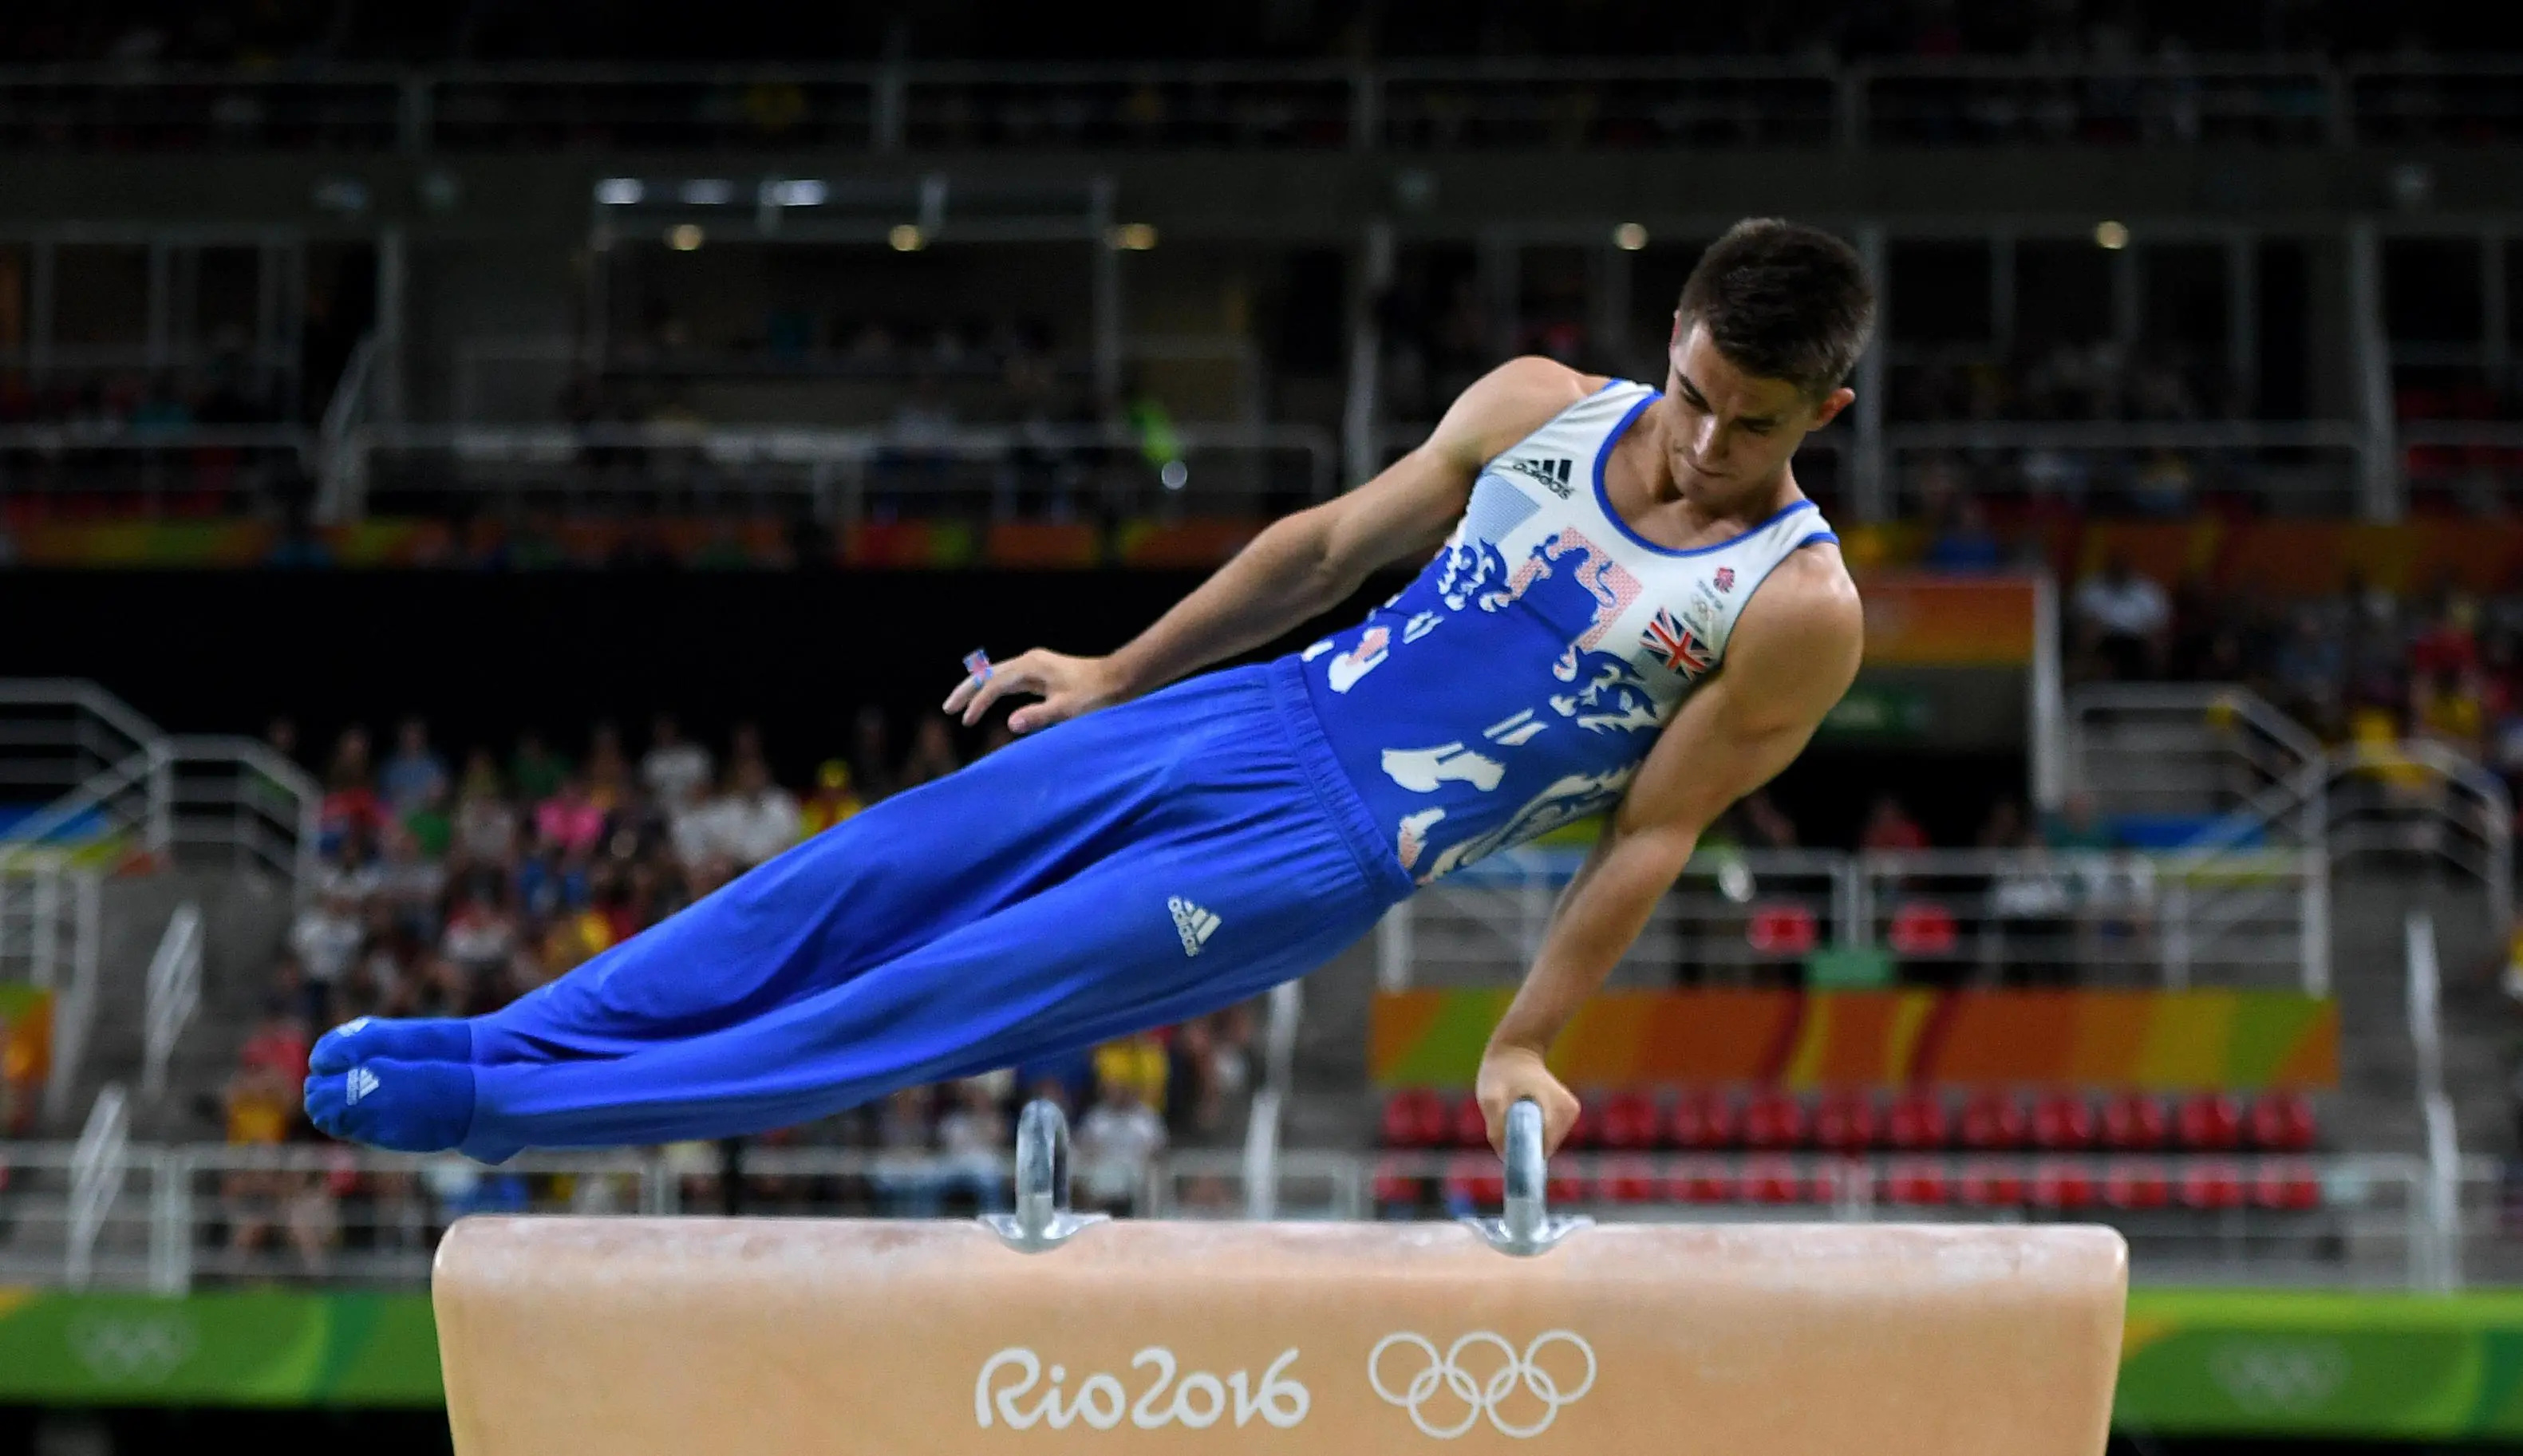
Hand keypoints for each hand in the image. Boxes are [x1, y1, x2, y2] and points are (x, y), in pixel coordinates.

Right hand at [941, 649, 1125, 733]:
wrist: (1118, 680)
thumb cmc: (1096, 697)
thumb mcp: (1068, 710)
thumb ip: (1039, 716)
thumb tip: (1010, 724)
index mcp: (1032, 667)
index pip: (995, 685)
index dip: (978, 703)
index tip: (967, 722)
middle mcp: (1030, 662)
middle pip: (989, 675)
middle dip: (967, 691)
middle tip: (947, 709)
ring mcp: (1035, 666)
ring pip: (997, 677)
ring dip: (978, 690)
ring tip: (960, 707)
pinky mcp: (1041, 673)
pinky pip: (1009, 681)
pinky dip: (993, 691)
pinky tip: (988, 701)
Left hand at [1474, 1043, 1579, 1157]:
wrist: (1515, 1052)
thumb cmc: (1500, 1074)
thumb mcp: (1491, 1099)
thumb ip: (1498, 1129)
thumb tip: (1507, 1157)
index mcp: (1557, 1109)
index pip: (1541, 1151)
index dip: (1523, 1157)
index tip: (1506, 1150)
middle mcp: (1569, 1114)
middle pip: (1542, 1149)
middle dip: (1521, 1143)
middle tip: (1503, 1121)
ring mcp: (1570, 1115)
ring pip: (1543, 1143)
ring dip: (1524, 1136)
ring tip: (1512, 1112)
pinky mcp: (1566, 1115)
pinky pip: (1544, 1135)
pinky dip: (1530, 1130)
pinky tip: (1522, 1111)